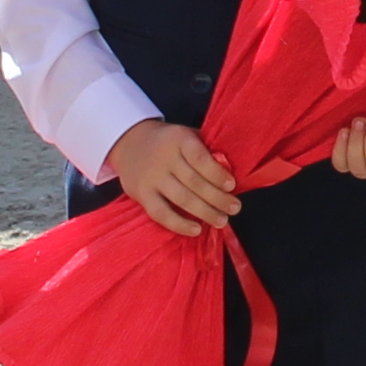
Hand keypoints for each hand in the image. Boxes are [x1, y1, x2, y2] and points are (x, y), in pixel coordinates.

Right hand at [109, 117, 239, 235]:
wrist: (130, 143)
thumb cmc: (169, 143)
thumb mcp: (186, 136)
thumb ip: (206, 150)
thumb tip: (231, 172)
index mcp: (179, 139)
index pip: (199, 157)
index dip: (217, 173)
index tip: (232, 185)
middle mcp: (164, 158)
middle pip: (194, 181)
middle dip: (217, 198)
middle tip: (235, 208)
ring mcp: (151, 177)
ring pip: (181, 198)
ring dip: (205, 212)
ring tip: (222, 220)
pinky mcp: (141, 194)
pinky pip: (161, 213)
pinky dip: (179, 224)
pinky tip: (196, 230)